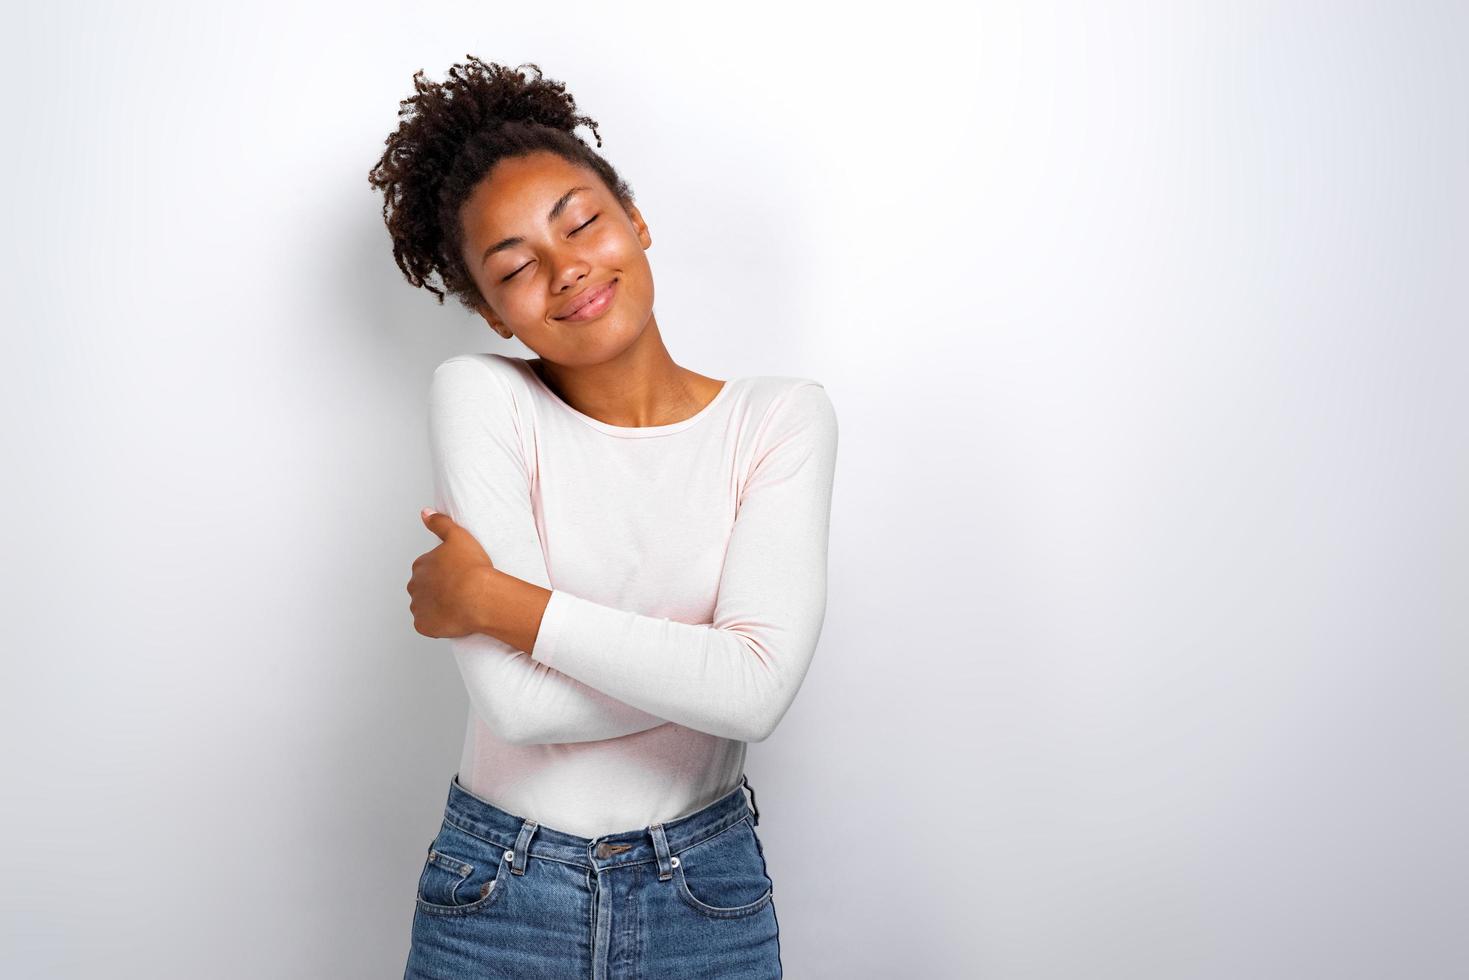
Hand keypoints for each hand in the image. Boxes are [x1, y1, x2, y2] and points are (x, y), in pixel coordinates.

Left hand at [407, 508, 495, 637]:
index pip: (426, 568)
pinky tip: (453, 619)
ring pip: (424, 607)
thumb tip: (424, 513)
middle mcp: (414, 586)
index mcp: (420, 565)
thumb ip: (439, 523)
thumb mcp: (458, 536)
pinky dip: (437, 624)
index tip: (458, 574)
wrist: (479, 597)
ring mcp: (418, 607)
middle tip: (459, 591)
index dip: (443, 572)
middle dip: (437, 590)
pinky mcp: (424, 626)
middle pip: (423, 588)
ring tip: (458, 606)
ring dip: (437, 607)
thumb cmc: (472, 568)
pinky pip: (428, 625)